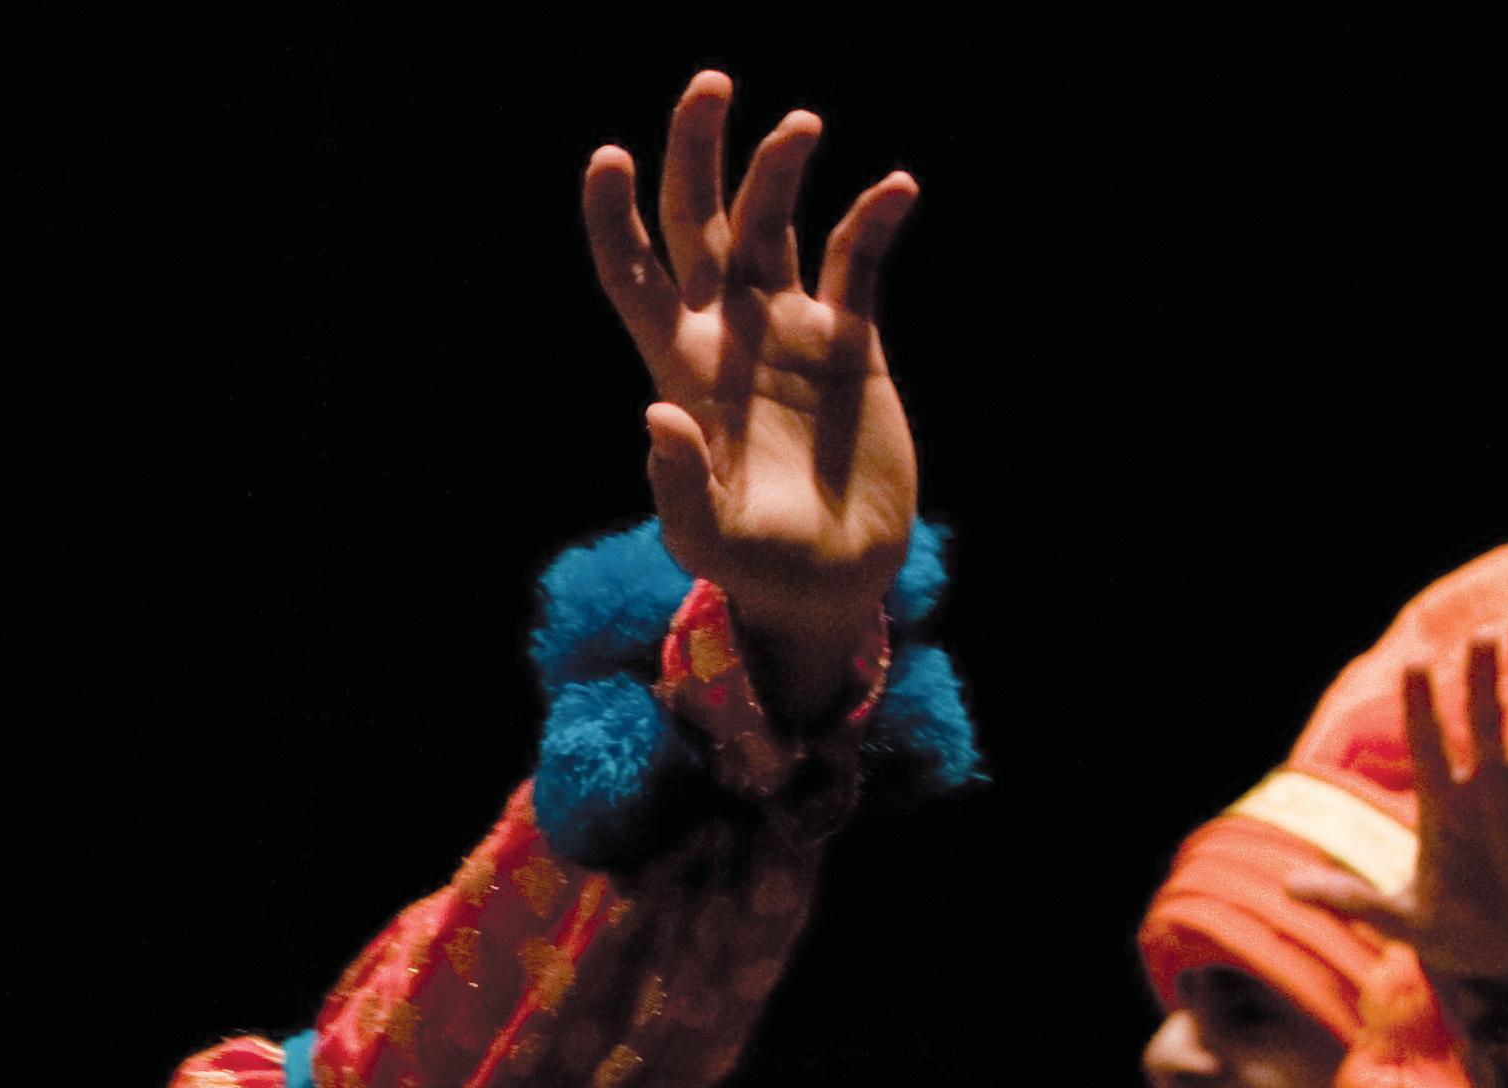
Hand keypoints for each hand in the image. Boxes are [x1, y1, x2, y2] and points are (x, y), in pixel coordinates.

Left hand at [585, 72, 917, 706]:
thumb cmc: (759, 571)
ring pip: (774, 221)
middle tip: (711, 84)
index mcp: (683, 369)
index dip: (614, 215)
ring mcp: (791, 332)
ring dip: (780, 166)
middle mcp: (731, 333)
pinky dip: (873, 218)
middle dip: (697, 150)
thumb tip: (659, 417)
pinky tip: (897, 188)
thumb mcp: (709, 543)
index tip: (610, 156)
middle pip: (702, 219)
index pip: (633, 273)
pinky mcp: (851, 343)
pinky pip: (856, 261)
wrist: (834, 583)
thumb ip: (680, 486)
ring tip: (802, 125)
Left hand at [1296, 633, 1507, 989]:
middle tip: (1480, 633)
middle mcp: (1487, 788)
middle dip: (1479, 678)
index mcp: (1442, 807)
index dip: (1421, 707)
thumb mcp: (1403, 921)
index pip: (1427, 744)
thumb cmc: (1459, 936)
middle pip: (1481, 719)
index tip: (1414, 665)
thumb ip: (1351, 899)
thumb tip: (1288, 890)